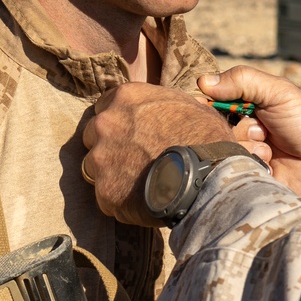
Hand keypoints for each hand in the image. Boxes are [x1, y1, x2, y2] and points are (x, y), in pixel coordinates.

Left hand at [82, 84, 266, 224]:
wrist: (207, 178)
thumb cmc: (207, 139)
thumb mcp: (193, 108)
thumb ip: (169, 106)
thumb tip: (177, 111)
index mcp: (125, 98)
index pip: (105, 105)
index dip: (119, 120)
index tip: (130, 132)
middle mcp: (105, 124)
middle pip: (93, 136)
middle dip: (109, 146)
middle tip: (132, 159)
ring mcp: (101, 159)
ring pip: (93, 167)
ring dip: (110, 174)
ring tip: (137, 184)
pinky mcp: (105, 192)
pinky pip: (107, 197)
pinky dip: (120, 200)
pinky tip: (142, 202)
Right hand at [198, 67, 300, 199]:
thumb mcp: (279, 92)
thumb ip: (243, 81)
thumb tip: (203, 82)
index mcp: (248, 104)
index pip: (214, 101)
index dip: (212, 104)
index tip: (219, 107)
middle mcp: (243, 128)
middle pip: (216, 127)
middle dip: (240, 128)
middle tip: (262, 130)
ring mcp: (245, 152)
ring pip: (223, 149)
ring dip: (247, 148)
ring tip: (270, 150)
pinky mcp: (248, 175)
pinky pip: (232, 170)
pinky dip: (251, 164)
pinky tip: (270, 165)